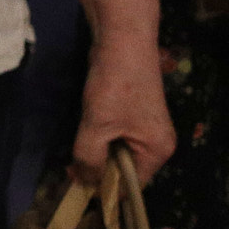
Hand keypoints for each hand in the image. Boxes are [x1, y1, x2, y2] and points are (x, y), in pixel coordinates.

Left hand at [69, 35, 174, 185]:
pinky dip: (99, 136)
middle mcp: (157, 142)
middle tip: (70, 168)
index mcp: (158, 151)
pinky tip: (83, 132)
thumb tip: (85, 184)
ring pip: (118, 150)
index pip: (132, 184)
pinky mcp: (132, 111)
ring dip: (96, 151)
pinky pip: (115, 134)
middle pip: (126, 169)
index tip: (78, 186)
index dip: (105, 188)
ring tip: (73, 154)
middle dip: (99, 169)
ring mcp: (145, 126)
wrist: (121, 40)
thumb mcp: (98, 125)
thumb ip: (90, 156)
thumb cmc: (115, 85)